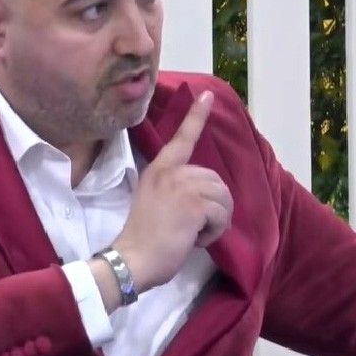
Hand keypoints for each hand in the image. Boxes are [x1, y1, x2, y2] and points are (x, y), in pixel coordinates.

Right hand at [112, 90, 233, 291]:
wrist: (132, 259)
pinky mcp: (194, 204)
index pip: (181, 138)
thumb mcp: (155, 202)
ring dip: (216, 220)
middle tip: (192, 226)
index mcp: (159, 170)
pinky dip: (216, 232)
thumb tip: (202, 197)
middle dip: (214, 206)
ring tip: (193, 233)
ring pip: (223, 197)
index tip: (208, 96)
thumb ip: (175, 190)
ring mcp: (183, 186)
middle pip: (216, 180)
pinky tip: (196, 240)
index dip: (196, 116)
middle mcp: (171, 172)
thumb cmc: (142, 238)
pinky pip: (222, 215)